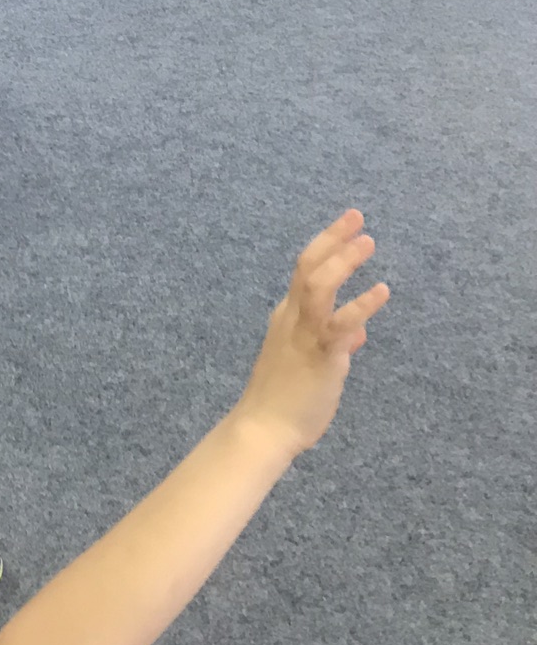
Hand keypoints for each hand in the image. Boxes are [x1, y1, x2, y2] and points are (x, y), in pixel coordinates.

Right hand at [231, 209, 389, 458]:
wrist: (263, 428)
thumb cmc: (284, 400)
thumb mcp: (309, 365)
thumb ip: (334, 343)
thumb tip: (358, 331)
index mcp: (286, 317)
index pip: (304, 271)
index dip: (325, 245)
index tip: (346, 227)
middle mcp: (291, 318)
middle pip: (308, 267)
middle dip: (332, 239)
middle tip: (356, 216)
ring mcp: (303, 334)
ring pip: (318, 284)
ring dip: (343, 260)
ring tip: (367, 241)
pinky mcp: (320, 354)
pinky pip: (340, 323)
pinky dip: (361, 304)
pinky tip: (381, 290)